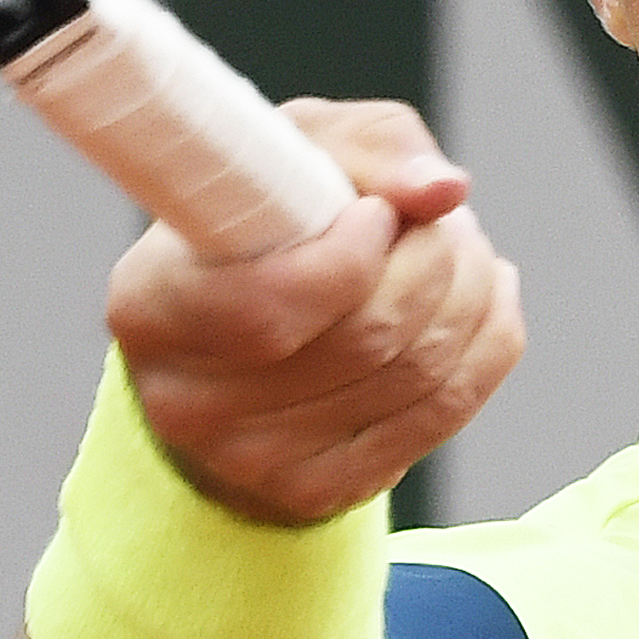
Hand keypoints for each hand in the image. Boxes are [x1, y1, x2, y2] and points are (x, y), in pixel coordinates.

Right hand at [107, 100, 526, 524]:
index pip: (271, 306)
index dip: (352, 254)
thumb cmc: (259, 222)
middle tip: (442, 220)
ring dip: (471, 293)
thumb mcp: (290, 153)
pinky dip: (488, 342)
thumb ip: (369, 146)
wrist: (231, 340)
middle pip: (367, 339)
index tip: (379, 210)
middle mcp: (188, 402)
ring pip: (418, 376)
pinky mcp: (317, 492)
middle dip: (436, 261)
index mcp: (151, 306)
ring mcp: (253, 463)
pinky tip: (487, 294)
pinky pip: (442, 414)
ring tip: (464, 247)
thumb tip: (443, 189)